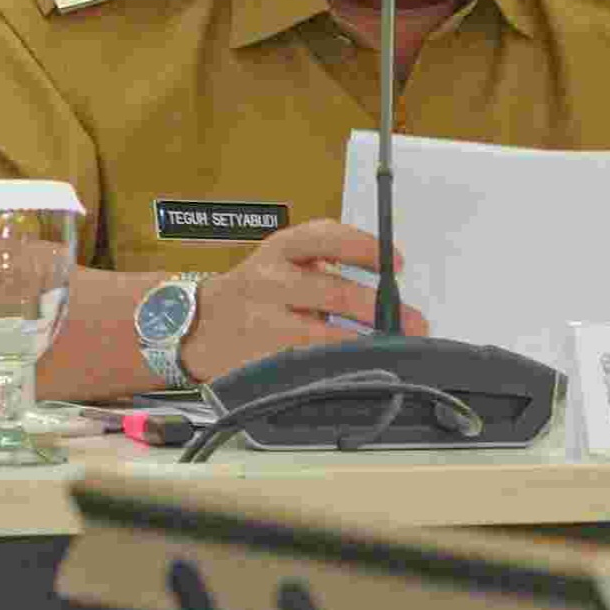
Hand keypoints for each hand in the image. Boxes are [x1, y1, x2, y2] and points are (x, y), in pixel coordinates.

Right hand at [180, 219, 429, 380]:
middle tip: (413, 322)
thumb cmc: (255, 290)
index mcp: (280, 249)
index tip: (396, 264)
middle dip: (379, 308)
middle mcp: (270, 281)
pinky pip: (307, 365)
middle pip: (334, 291)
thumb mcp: (282, 261)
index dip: (364, 248)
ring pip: (323, 335)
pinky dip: (338, 368)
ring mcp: (264, 322)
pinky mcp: (261, 358)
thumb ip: (326, 265)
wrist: (197, 325)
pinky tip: (359, 371)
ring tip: (394, 350)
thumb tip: (387, 291)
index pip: (326, 237)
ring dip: (365, 344)